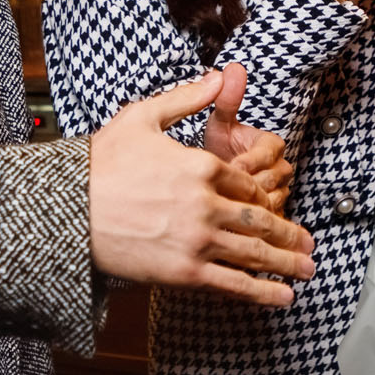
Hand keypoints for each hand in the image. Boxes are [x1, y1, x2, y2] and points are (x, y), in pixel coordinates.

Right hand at [89, 70, 315, 306]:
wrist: (66, 211)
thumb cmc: (98, 164)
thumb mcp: (143, 117)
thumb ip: (188, 98)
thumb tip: (221, 76)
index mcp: (201, 166)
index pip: (247, 183)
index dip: (261, 195)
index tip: (269, 205)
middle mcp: (206, 204)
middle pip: (260, 220)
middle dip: (290, 235)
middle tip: (308, 245)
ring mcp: (197, 241)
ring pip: (255, 254)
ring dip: (287, 264)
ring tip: (306, 271)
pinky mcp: (184, 273)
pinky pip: (233, 285)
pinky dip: (262, 293)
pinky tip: (282, 298)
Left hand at [201, 63, 292, 212]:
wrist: (218, 183)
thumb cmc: (221, 150)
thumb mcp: (221, 124)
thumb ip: (227, 99)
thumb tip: (232, 69)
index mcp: (273, 146)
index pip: (269, 153)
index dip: (249, 160)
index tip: (231, 164)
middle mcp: (281, 171)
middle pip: (270, 182)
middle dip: (246, 186)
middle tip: (222, 191)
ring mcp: (280, 195)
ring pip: (269, 205)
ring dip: (246, 208)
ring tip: (225, 208)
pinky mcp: (273, 220)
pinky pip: (267, 226)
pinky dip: (250, 226)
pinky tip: (231, 227)